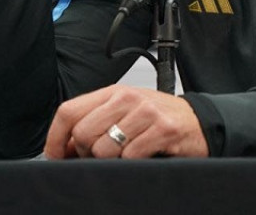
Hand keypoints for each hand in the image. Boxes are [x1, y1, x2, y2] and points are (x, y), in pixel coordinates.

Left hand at [44, 85, 209, 159]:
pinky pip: (130, 157)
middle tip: (103, 156)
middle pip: (82, 133)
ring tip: (128, 153)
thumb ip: (95, 124)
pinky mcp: (162, 129)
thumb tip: (62, 149)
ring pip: (103, 149)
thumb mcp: (124, 113)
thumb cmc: (160, 118)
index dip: (55, 138)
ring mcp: (146, 113)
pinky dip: (134, 163)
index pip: (69, 111)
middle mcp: (127, 98)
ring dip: (112, 161)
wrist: (200, 122)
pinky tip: (146, 154)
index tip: (55, 156)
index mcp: (113, 92)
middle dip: (87, 154)